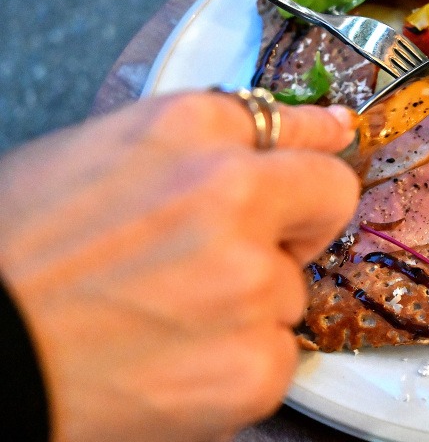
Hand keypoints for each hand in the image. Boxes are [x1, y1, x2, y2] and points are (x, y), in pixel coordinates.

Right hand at [0, 92, 359, 440]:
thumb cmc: (16, 257)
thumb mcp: (95, 160)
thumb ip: (198, 145)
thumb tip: (296, 126)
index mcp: (187, 130)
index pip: (294, 124)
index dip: (315, 139)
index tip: (336, 139)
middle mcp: (230, 192)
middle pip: (329, 197)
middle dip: (300, 222)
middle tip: (239, 252)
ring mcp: (249, 281)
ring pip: (293, 289)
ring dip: (250, 304)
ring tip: (166, 318)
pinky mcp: (255, 364)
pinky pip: (279, 354)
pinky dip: (239, 362)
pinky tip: (176, 362)